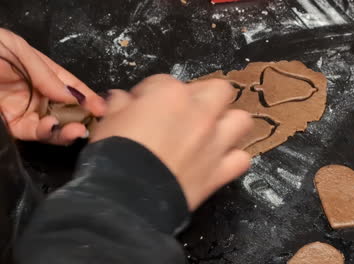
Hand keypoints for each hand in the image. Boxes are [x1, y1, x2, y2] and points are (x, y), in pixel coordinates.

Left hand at [0, 28, 105, 144]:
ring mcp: (24, 111)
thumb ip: (43, 72)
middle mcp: (36, 93)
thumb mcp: (15, 48)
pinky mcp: (11, 126)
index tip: (102, 107)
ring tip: (78, 130)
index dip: (87, 95)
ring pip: (54, 124)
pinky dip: (48, 134)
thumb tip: (70, 94)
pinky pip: (34, 132)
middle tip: (95, 122)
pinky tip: (56, 129)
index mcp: (40, 71)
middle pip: (66, 108)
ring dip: (68, 129)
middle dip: (82, 116)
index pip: (70, 85)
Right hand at [91, 75, 252, 210]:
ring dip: (228, 123)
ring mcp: (215, 142)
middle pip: (219, 90)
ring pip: (241, 120)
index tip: (142, 105)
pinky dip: (232, 159)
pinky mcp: (221, 171)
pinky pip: (241, 159)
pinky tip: (218, 162)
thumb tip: (123, 98)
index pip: (164, 81)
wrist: (127, 197)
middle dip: (203, 96)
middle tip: (186, 111)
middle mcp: (200, 113)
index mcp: (170, 95)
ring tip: (212, 132)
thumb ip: (119, 103)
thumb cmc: (114, 154)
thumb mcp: (108, 121)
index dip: (151, 93)